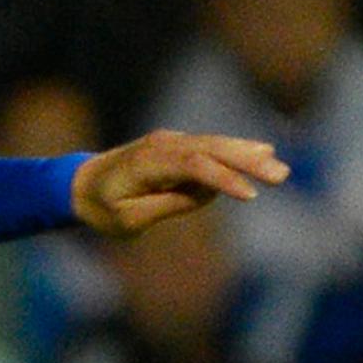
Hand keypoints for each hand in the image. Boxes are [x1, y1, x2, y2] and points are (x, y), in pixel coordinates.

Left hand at [70, 130, 288, 235]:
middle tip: (281, 175)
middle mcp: (162, 145)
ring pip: (215, 145)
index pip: (193, 166)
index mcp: (147, 163)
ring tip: (279, 167)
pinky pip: (210, 148)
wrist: (81, 184)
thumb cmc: (102, 208)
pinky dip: (236, 150)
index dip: (223, 179)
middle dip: (247, 161)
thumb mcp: (128, 220)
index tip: (250, 196)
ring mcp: (171, 142)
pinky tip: (263, 153)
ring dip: (248, 155)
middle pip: (211, 149)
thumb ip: (168, 205)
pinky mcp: (178, 147)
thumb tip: (207, 192)